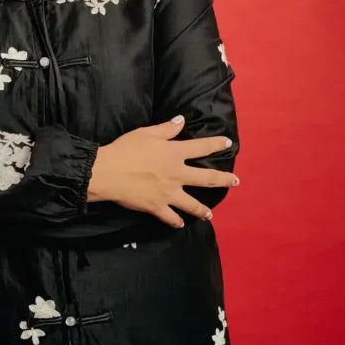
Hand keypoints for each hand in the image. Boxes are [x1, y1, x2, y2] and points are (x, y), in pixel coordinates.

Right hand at [86, 115, 239, 228]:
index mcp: (174, 153)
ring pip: (192, 204)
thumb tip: (182, 120)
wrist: (108, 172)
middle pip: (207, 178)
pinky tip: (180, 224)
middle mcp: (177, 174)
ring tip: (210, 214)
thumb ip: (166, 129)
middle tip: (236, 182)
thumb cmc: (125, 149)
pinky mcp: (157, 207)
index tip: (227, 143)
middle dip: (224, 180)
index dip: (215, 144)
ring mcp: (169, 193)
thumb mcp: (145, 133)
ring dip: (203, 210)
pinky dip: (176, 222)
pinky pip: (171, 217)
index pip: (201, 148)